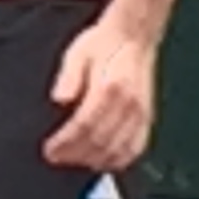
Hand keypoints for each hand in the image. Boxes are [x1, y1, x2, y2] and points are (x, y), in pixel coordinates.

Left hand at [46, 10, 158, 170]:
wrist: (132, 36)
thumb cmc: (103, 44)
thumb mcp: (76, 53)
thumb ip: (68, 77)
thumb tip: (60, 99)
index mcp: (109, 88)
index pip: (85, 125)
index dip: (66, 143)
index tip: (50, 151)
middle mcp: (129, 104)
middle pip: (101, 142)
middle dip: (75, 155)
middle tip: (57, 158)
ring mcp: (141, 113)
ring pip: (119, 149)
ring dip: (95, 160)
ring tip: (75, 161)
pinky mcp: (148, 117)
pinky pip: (137, 147)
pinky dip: (120, 159)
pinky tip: (104, 162)